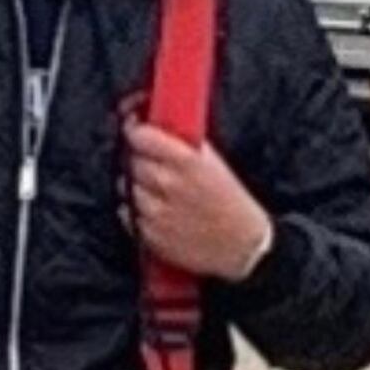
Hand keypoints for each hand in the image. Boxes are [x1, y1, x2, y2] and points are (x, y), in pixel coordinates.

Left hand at [124, 118, 271, 281]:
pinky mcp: (150, 235)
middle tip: (151, 161)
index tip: (136, 128)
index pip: (141, 136)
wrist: (242, 247)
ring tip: (158, 189)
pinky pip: (128, 213)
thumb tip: (155, 122)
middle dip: (138, 158)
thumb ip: (182, 142)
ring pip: (127, 187)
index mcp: (186, 162)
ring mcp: (157, 212)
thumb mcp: (212, 162)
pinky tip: (158, 209)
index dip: (135, 130)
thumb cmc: (229, 201)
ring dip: (137, 185)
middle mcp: (168, 185)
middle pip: (132, 161)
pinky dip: (137, 209)